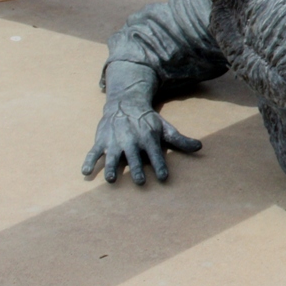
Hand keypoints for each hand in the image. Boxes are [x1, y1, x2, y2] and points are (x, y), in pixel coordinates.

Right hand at [82, 99, 200, 184]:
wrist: (125, 104)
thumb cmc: (148, 121)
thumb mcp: (165, 128)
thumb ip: (180, 140)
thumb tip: (200, 147)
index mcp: (148, 138)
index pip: (156, 154)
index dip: (160, 166)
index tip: (163, 178)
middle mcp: (131, 140)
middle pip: (134, 158)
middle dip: (137, 169)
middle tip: (140, 182)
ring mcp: (114, 141)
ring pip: (112, 156)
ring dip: (111, 168)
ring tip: (112, 180)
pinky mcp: (101, 141)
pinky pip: (93, 152)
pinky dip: (88, 162)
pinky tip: (86, 173)